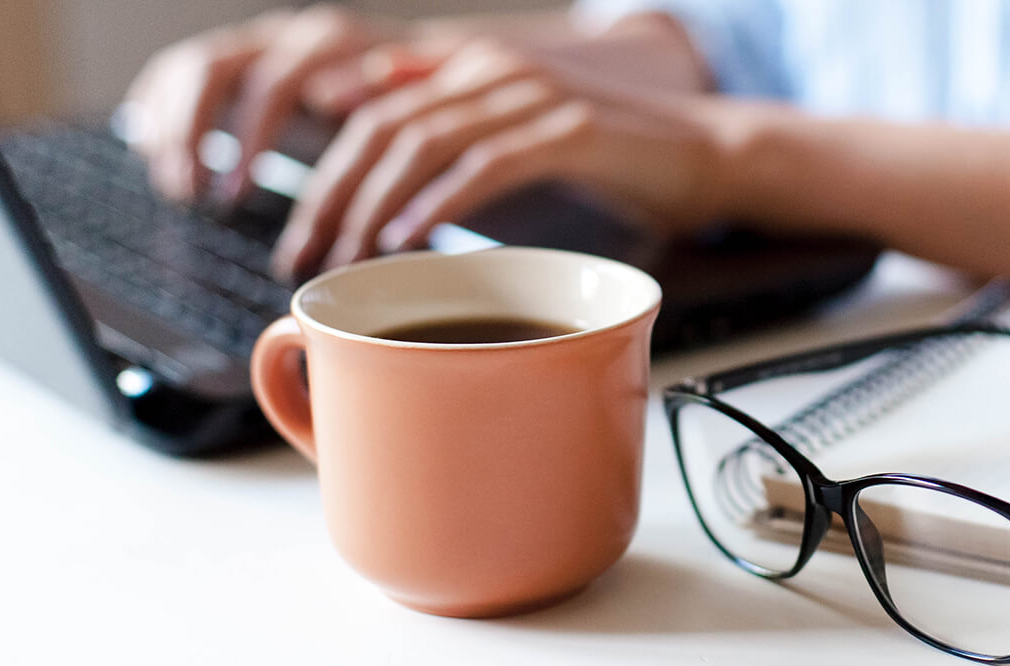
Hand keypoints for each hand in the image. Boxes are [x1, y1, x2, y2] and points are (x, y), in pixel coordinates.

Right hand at [122, 5, 421, 203]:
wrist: (417, 73)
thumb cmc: (417, 104)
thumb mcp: (412, 106)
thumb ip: (379, 96)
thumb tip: (328, 100)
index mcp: (325, 43)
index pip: (270, 82)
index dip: (248, 137)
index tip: (235, 193)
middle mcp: (281, 37)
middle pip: (213, 70)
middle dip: (193, 134)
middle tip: (191, 195)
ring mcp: (252, 46)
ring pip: (188, 70)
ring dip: (172, 129)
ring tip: (176, 188)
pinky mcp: (229, 64)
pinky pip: (174, 73)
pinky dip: (156, 109)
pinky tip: (150, 149)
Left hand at [271, 39, 738, 281]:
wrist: (709, 152)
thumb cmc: (613, 157)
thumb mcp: (518, 134)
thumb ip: (451, 122)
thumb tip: (371, 122)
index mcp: (471, 66)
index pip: (369, 109)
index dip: (320, 169)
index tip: (300, 233)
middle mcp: (492, 68)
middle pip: (380, 126)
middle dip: (330, 196)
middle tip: (304, 256)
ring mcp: (531, 95)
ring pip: (421, 141)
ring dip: (372, 205)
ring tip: (347, 256)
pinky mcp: (570, 130)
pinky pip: (484, 164)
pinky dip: (437, 203)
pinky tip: (407, 238)